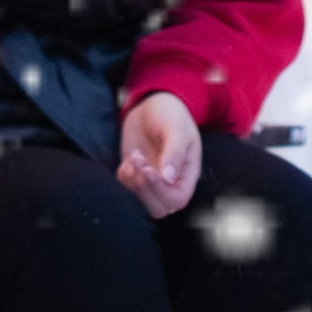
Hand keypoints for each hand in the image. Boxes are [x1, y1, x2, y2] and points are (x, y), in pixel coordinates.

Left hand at [118, 90, 201, 219]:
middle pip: (159, 208)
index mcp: (187, 173)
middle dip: (145, 190)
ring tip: (136, 156)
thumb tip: (168, 178)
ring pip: (141, 201)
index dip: (162, 192)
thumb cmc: (171, 114)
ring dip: (133, 182)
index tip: (150, 170)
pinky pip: (127, 188)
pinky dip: (124, 176)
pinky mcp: (135, 174)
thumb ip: (174, 153)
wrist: (153, 103)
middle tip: (140, 163)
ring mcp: (152, 179)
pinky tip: (132, 157)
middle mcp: (171, 181)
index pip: (178, 199)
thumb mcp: (177, 129)